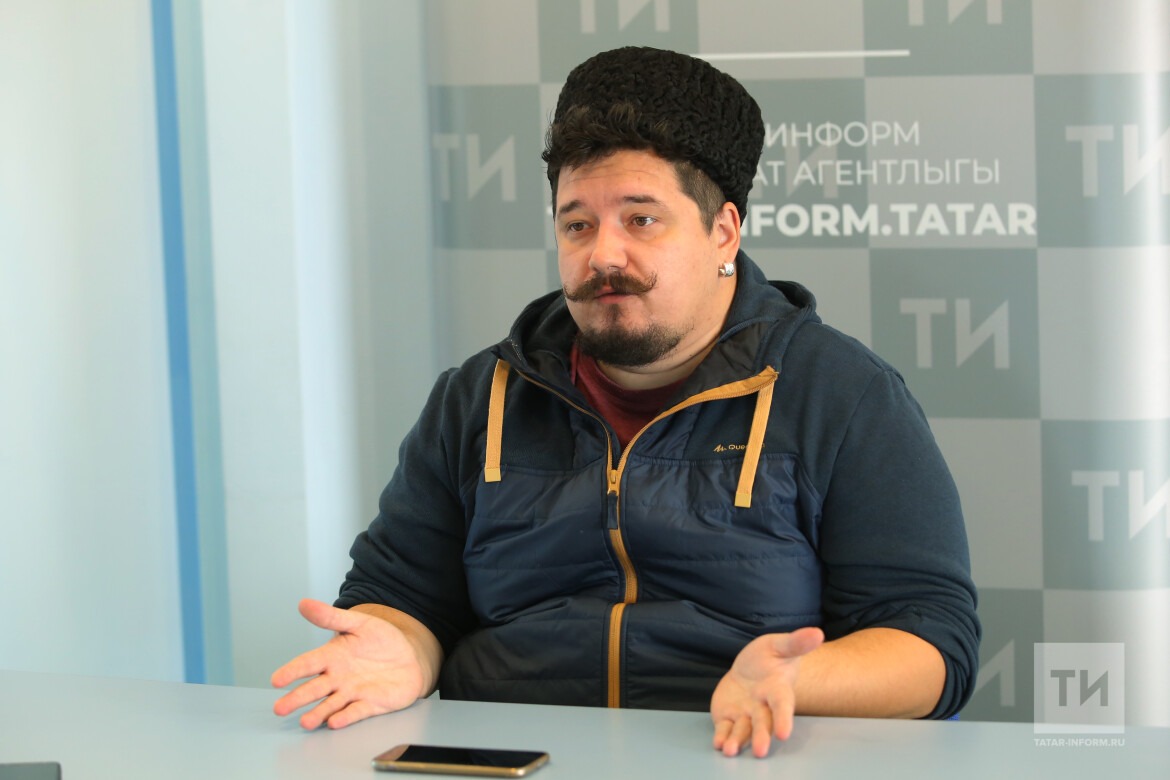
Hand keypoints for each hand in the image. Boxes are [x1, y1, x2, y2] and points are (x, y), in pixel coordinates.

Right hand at [271, 599, 429, 729]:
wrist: (409, 656)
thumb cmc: (380, 639)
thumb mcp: (359, 623)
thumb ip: (331, 617)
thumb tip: (303, 603)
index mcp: (332, 656)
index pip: (308, 663)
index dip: (292, 671)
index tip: (276, 680)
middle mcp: (338, 678)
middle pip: (314, 689)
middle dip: (297, 698)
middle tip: (279, 708)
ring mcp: (353, 693)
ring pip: (331, 705)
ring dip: (318, 713)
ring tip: (305, 722)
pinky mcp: (370, 704)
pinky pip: (357, 712)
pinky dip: (346, 717)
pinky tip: (335, 722)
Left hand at [710, 627, 824, 757]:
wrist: (751, 667)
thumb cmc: (769, 657)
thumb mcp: (779, 645)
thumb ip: (796, 642)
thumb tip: (817, 632)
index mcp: (778, 690)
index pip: (782, 706)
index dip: (784, 719)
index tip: (784, 733)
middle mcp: (763, 707)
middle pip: (763, 723)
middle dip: (761, 736)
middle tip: (761, 751)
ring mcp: (746, 714)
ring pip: (744, 730)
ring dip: (737, 741)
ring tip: (730, 750)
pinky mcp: (728, 716)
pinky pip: (725, 728)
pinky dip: (722, 736)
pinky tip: (718, 744)